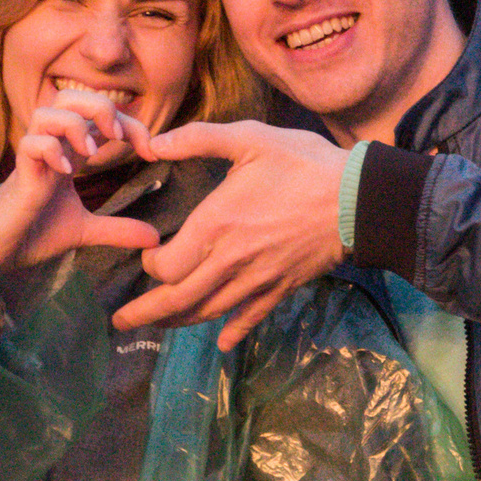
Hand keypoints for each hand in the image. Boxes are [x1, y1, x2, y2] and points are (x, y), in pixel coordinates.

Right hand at [0, 91, 162, 290]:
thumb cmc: (34, 232)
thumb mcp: (85, 230)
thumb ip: (119, 229)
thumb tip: (156, 239)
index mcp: (68, 151)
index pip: (100, 117)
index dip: (131, 125)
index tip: (152, 152)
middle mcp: (51, 147)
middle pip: (70, 96)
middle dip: (100, 106)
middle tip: (118, 136)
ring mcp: (33, 159)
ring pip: (48, 112)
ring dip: (75, 125)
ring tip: (91, 154)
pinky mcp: (19, 176)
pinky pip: (30, 144)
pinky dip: (52, 151)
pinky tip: (67, 173)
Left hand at [110, 121, 347, 348]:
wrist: (360, 200)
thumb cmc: (305, 165)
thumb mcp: (250, 138)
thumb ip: (198, 139)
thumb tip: (153, 143)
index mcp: (216, 225)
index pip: (167, 265)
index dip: (150, 264)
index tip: (147, 254)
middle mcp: (231, 261)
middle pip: (178, 300)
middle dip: (144, 313)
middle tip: (120, 321)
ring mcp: (257, 280)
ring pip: (208, 313)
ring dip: (178, 323)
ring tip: (157, 326)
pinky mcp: (281, 287)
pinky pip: (250, 318)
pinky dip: (233, 332)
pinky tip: (222, 342)